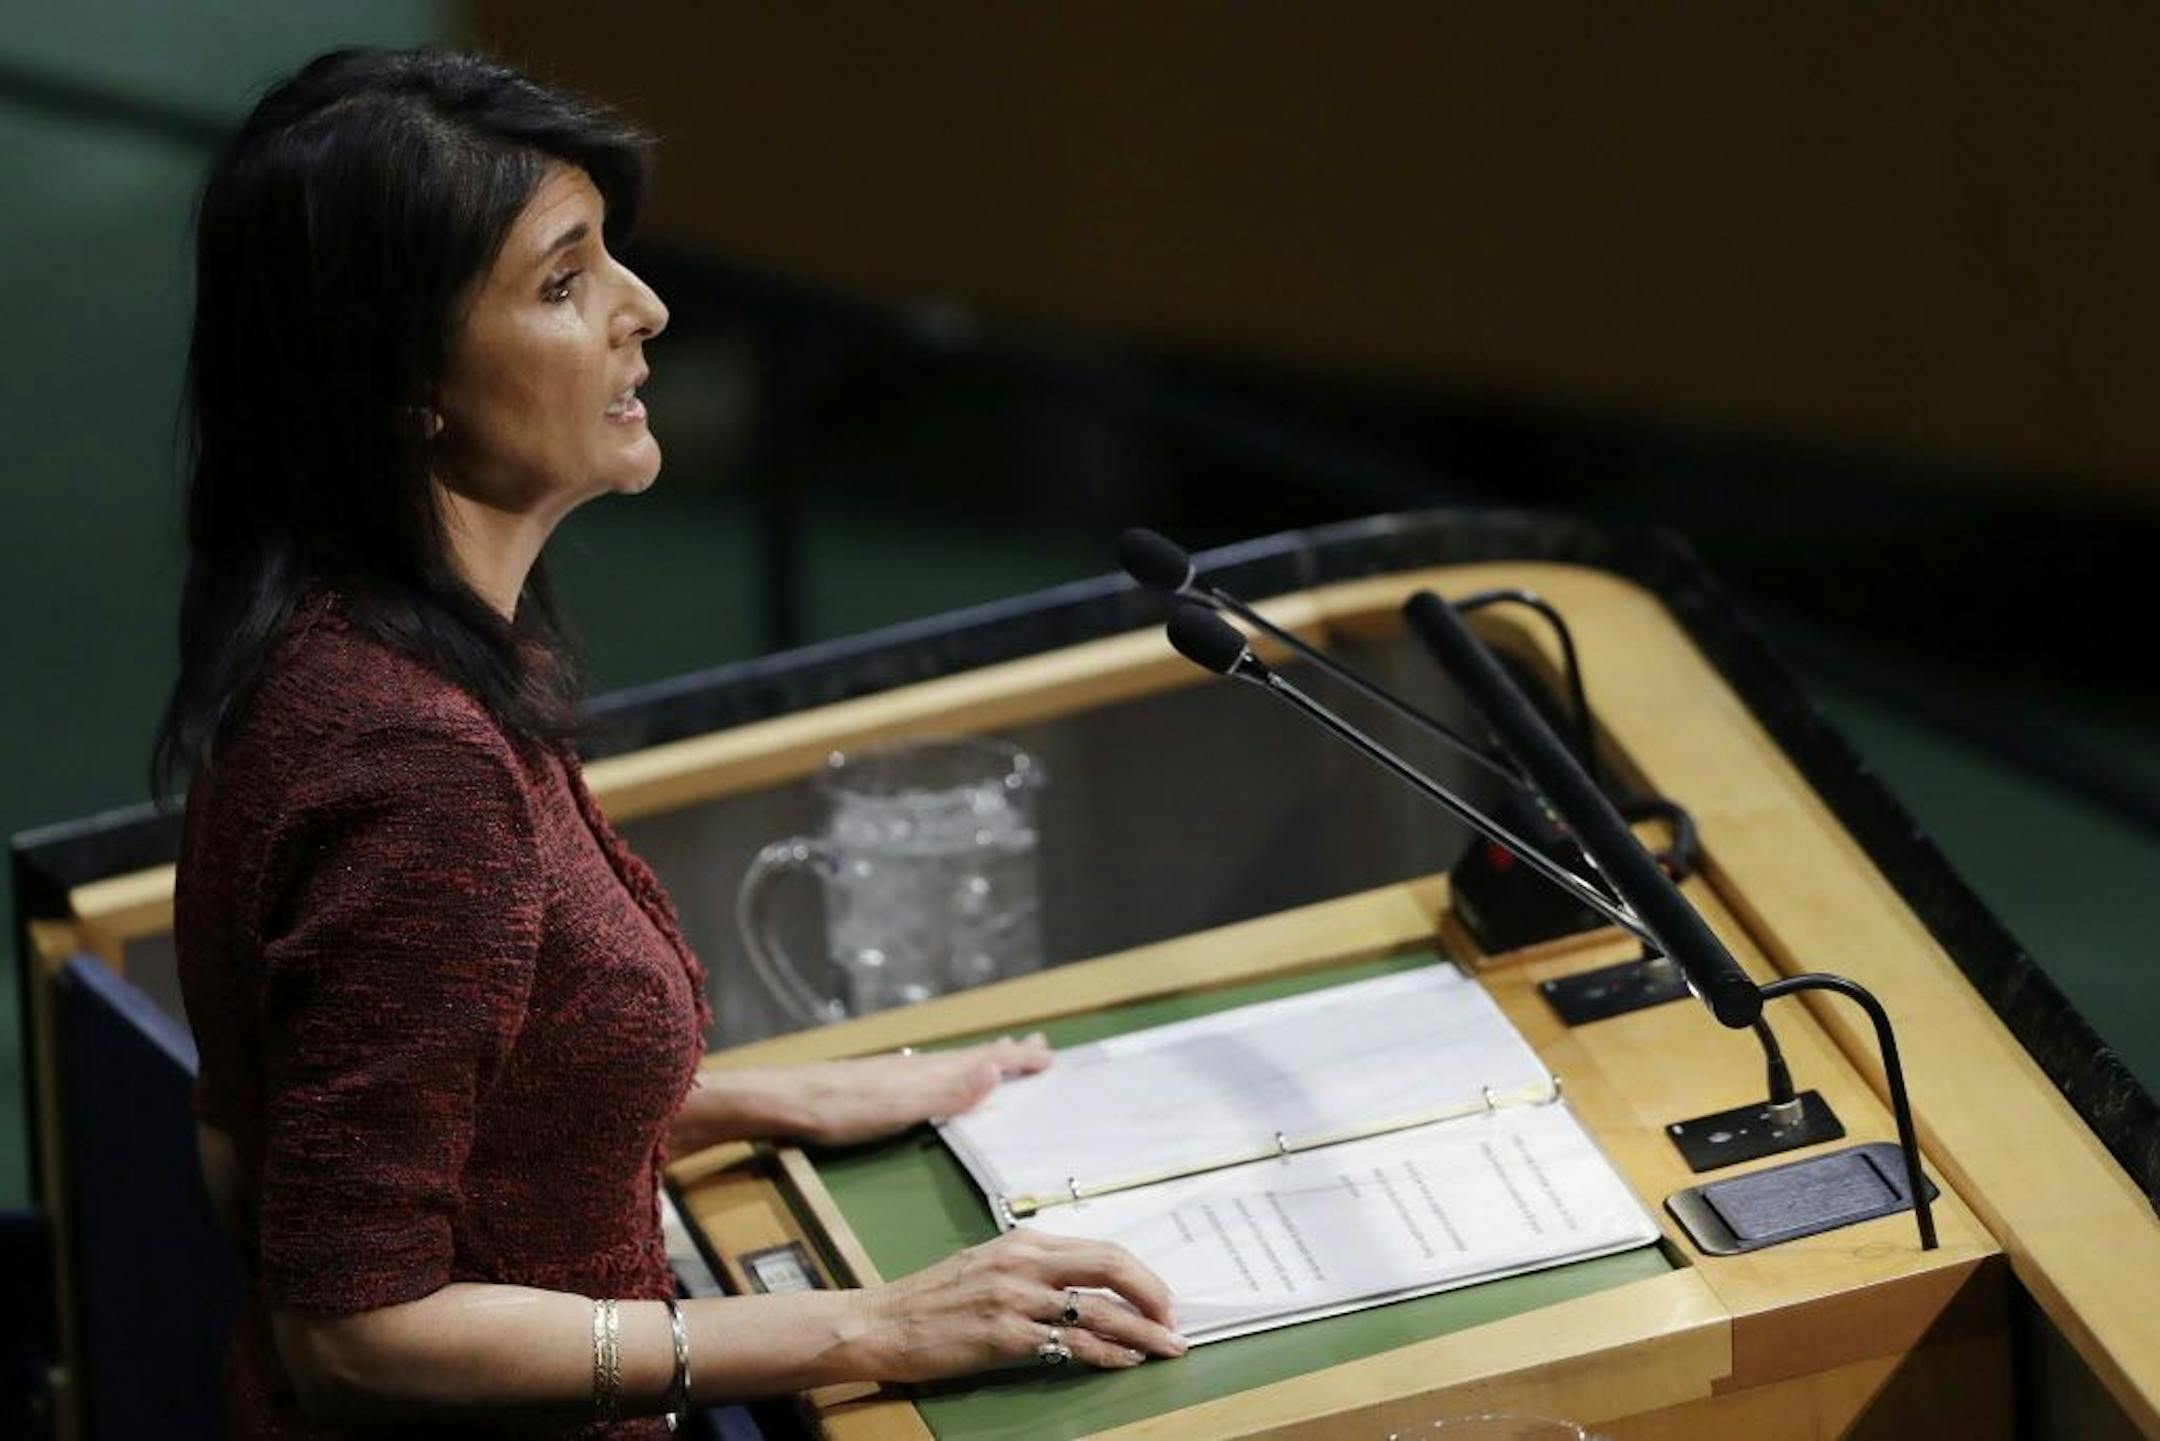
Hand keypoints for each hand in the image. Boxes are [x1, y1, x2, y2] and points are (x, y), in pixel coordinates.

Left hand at [730, 1035, 1052, 1147]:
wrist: (785, 1104)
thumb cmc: (841, 1110)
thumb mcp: (901, 1107)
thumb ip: (949, 1091)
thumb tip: (995, 1069)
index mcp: (931, 1073)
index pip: (987, 1062)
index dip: (1018, 1060)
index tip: (1049, 1055)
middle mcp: (920, 1068)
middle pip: (974, 1058)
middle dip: (1007, 1055)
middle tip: (1038, 1047)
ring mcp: (899, 1075)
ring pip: (954, 1064)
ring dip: (983, 1063)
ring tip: (999, 1060)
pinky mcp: (880, 1087)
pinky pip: (934, 1075)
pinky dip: (955, 1074)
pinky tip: (940, 1083)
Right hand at [857, 1230, 1187, 1380]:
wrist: (883, 1322)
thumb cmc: (930, 1299)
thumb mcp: (985, 1265)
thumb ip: (1030, 1268)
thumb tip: (1078, 1285)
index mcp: (1022, 1242)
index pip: (1099, 1249)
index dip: (1139, 1273)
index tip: (1159, 1297)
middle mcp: (1024, 1262)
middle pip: (1110, 1265)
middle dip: (1152, 1293)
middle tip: (1175, 1319)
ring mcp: (1016, 1297)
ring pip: (1099, 1308)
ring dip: (1142, 1330)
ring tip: (1167, 1346)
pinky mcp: (1005, 1334)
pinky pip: (1072, 1343)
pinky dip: (1107, 1353)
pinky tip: (1125, 1361)